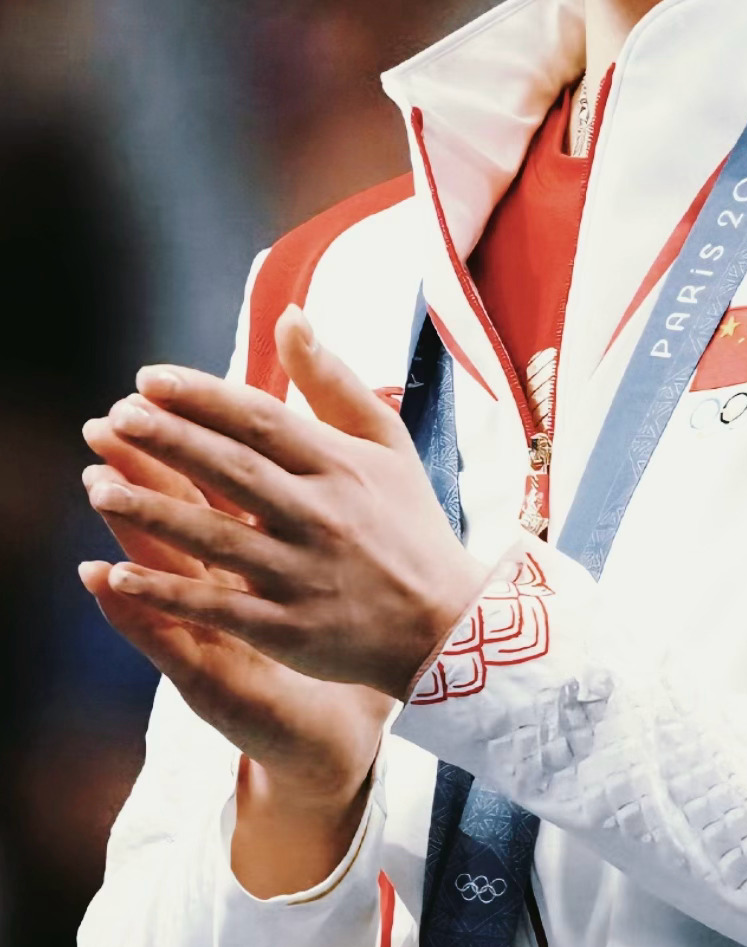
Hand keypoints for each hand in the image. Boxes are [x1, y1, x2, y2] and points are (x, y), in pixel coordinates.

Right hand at [80, 425, 390, 894]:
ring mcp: (210, 629)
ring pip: (164, 572)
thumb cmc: (340, 622)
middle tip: (102, 430)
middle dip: (142, 472)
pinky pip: (170, 638)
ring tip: (97, 490)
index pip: (212, 483)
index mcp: (249, 547)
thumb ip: (309, 487)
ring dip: (130, 530)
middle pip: (177, 518)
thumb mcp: (326, 555)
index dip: (183, 439)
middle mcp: (221, 584)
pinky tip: (105, 581)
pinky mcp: (212, 677)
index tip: (150, 391)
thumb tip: (306, 404)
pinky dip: (139, 610)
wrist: (379, 698)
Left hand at [83, 307, 487, 702]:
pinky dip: (169, 593)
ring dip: (154, 513)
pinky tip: (119, 576)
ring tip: (99, 487)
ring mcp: (303, 575)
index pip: (260, 420)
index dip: (202, 397)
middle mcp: (319, 515)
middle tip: (113, 417)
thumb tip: (290, 317)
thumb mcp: (386, 443)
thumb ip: (332, 381)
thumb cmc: (409, 524)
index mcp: (339, 466)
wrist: (448, 623)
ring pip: (217, 538)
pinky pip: (220, 607)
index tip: (147, 378)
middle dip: (168, 442)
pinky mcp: (290, 629)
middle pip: (232, 470)